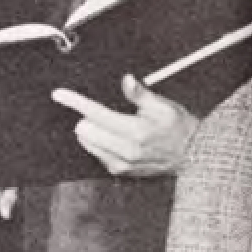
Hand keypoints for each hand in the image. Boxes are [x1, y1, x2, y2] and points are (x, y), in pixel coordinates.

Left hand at [50, 75, 200, 177]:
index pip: (96, 113)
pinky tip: (115, 139)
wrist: (192, 155)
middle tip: (104, 113)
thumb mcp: (163, 106)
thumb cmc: (178, 128)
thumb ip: (140, 94)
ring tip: (114, 126)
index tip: (59, 94)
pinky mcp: (119, 171)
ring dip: (92, 131)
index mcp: (136, 131)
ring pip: (87, 143)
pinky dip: (98, 144)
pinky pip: (95, 154)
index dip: (76, 102)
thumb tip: (126, 80)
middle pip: (85, 130)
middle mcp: (125, 149)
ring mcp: (121, 163)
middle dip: (87, 118)